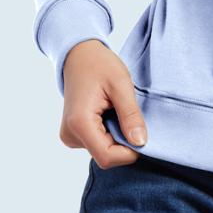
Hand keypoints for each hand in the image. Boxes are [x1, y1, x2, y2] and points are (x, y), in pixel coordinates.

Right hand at [59, 39, 148, 168]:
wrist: (79, 55)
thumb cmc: (100, 65)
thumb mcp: (121, 84)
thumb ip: (130, 115)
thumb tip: (140, 143)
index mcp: (79, 123)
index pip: (107, 157)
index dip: (129, 151)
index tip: (142, 132)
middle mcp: (70, 135)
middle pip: (106, 155)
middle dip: (125, 141)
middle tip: (130, 114)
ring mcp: (70, 136)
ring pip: (104, 150)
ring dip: (118, 136)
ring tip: (117, 109)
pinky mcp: (74, 134)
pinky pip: (98, 143)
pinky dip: (110, 132)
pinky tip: (110, 113)